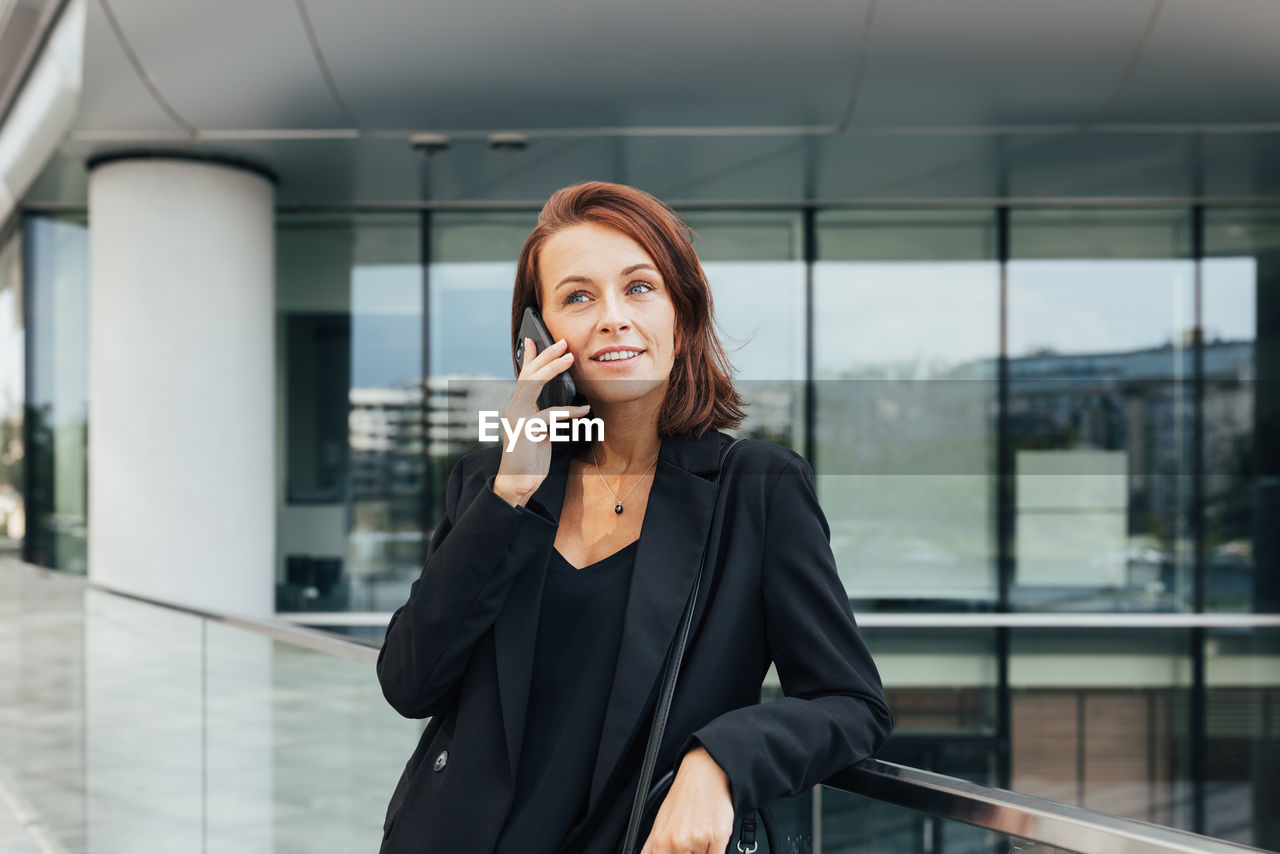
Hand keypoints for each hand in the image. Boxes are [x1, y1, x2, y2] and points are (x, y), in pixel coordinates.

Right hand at [493, 336, 589, 506]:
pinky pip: (550, 415)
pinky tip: (584, 409)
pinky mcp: (526, 431)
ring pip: (533, 385)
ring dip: (552, 369)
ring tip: (569, 359)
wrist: (517, 482)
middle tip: (562, 343)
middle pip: (528, 374)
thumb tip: (561, 402)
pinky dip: (569, 411)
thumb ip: (544, 416)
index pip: (523, 376)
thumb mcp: (539, 432)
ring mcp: (518, 418)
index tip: (532, 339)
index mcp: (518, 407)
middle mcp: (514, 408)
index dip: (528, 357)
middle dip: (545, 356)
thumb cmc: (530, 458)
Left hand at [639, 747, 734, 853]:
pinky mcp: (718, 836)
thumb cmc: (683, 797)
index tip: (681, 850)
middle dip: (690, 852)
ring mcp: (698, 839)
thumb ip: (652, 848)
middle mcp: (677, 842)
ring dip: (703, 851)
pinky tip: (711, 834)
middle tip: (691, 839)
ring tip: (700, 833)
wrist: (703, 773)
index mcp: (660, 842)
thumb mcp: (659, 823)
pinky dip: (716, 849)